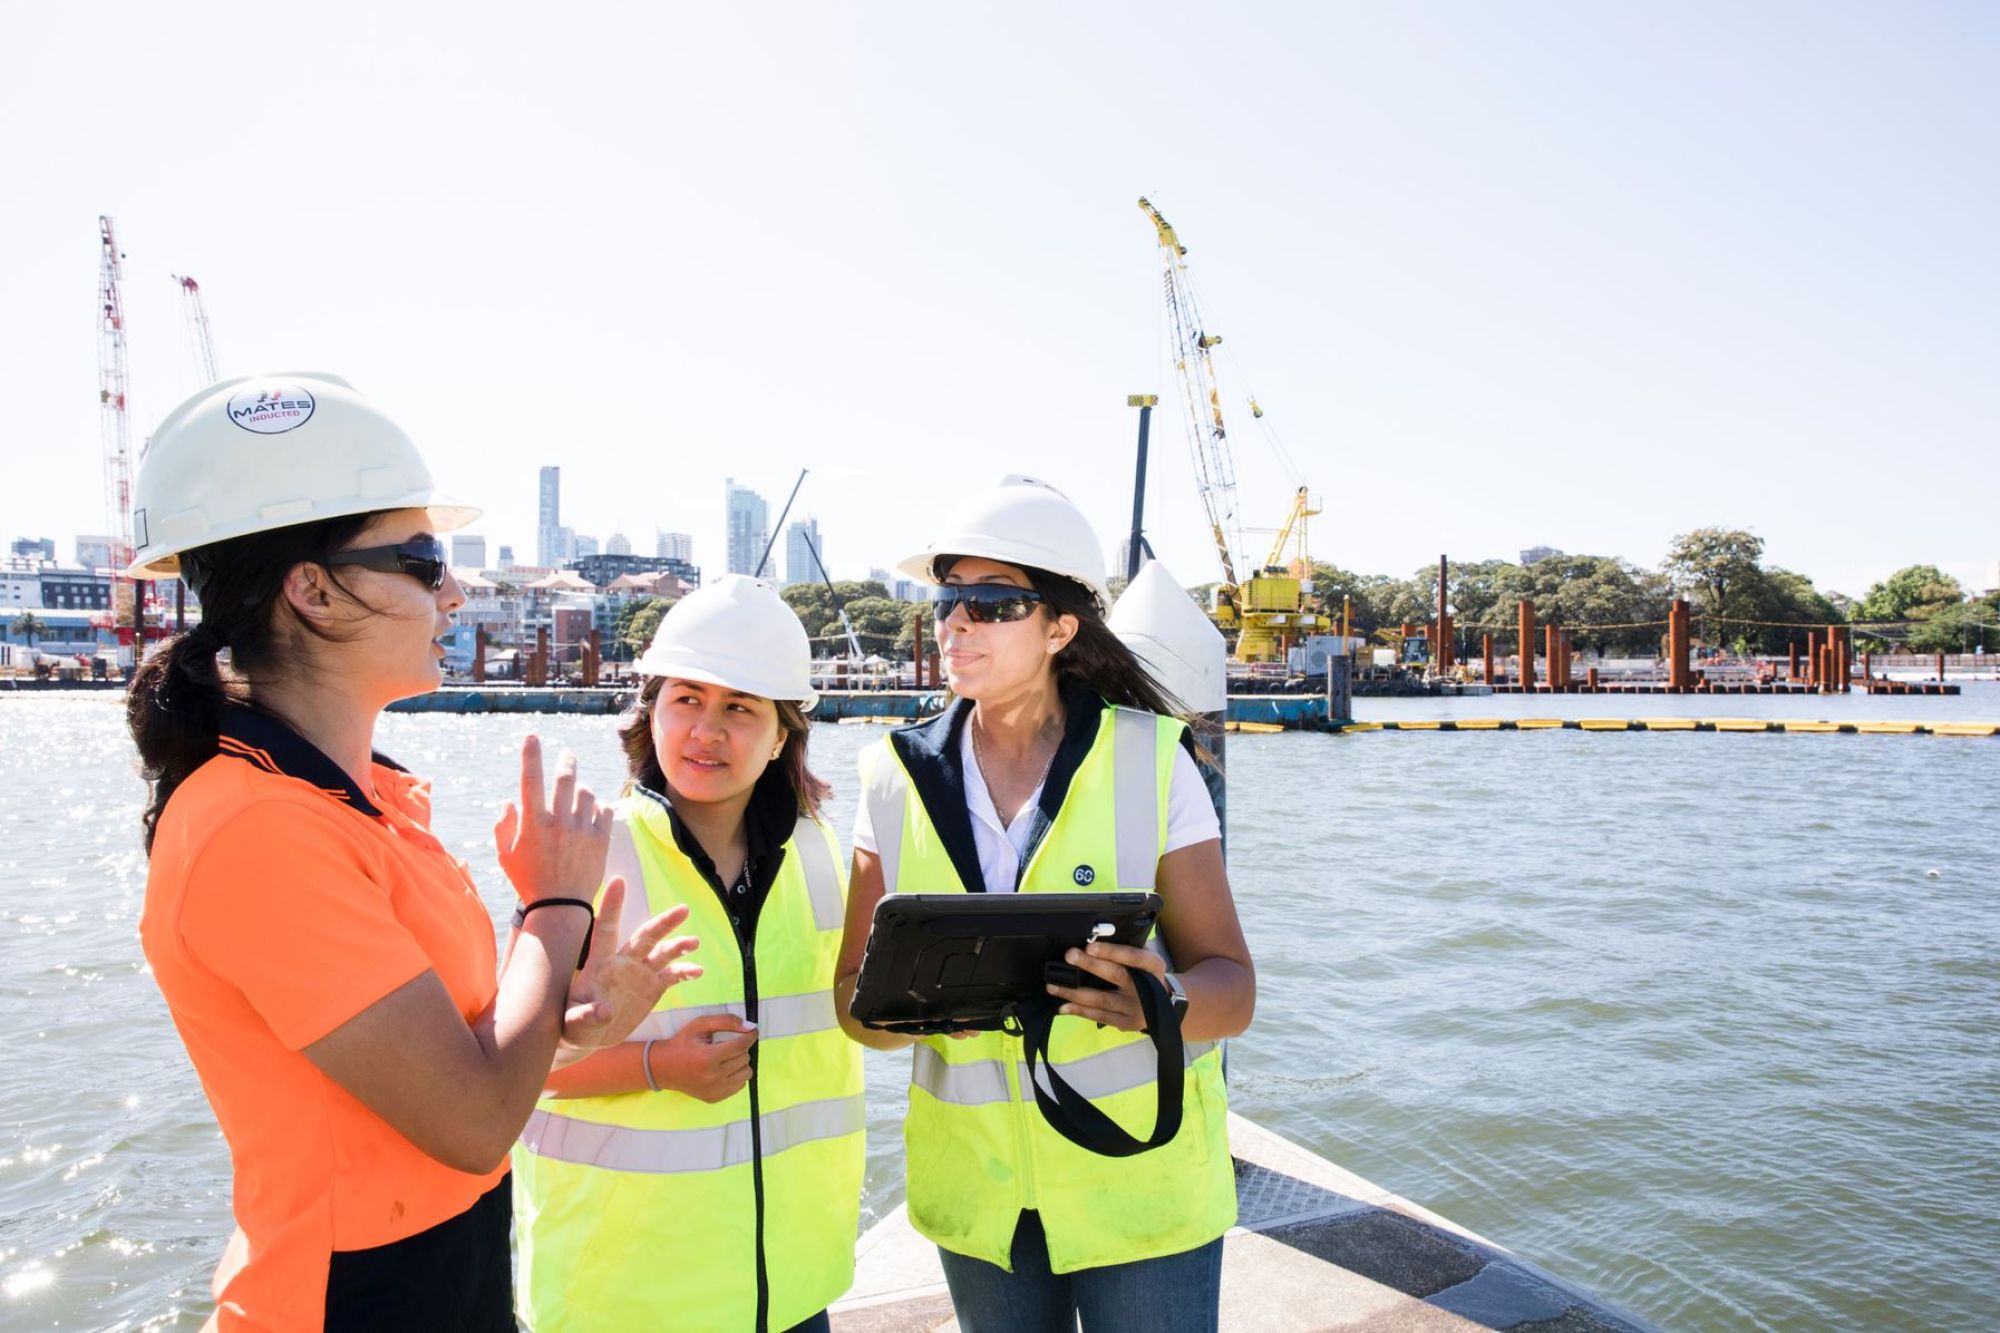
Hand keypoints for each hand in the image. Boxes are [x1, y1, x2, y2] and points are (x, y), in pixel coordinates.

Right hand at [495, 736, 611, 902]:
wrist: (561, 908)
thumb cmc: (529, 882)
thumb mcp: (505, 856)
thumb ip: (503, 826)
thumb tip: (509, 802)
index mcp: (533, 823)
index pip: (530, 779)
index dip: (530, 755)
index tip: (532, 737)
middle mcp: (559, 822)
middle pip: (565, 778)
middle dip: (566, 761)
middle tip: (567, 754)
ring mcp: (582, 830)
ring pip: (586, 793)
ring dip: (580, 790)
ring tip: (577, 796)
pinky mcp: (601, 839)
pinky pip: (605, 810)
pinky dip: (598, 808)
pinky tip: (592, 814)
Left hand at [558, 880, 701, 1054]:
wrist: (589, 1035)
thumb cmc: (573, 1026)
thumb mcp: (574, 1024)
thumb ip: (586, 1016)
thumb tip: (606, 1009)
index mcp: (600, 965)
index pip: (606, 930)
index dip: (612, 906)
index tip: (618, 880)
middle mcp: (623, 963)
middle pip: (645, 937)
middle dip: (664, 923)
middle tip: (683, 909)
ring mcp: (639, 974)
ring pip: (662, 953)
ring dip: (679, 946)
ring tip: (694, 942)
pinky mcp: (651, 988)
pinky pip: (672, 975)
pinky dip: (685, 971)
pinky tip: (697, 971)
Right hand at [650, 1013, 757, 1102]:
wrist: (663, 1068)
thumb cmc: (682, 1043)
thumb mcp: (700, 1025)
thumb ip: (726, 1021)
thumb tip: (750, 1026)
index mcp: (708, 1057)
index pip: (741, 1045)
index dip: (750, 1035)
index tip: (753, 1031)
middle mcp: (713, 1077)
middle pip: (744, 1058)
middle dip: (740, 1048)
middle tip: (726, 1045)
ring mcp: (714, 1090)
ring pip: (746, 1073)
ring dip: (740, 1063)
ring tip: (725, 1058)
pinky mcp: (715, 1098)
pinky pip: (739, 1086)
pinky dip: (735, 1076)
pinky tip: (722, 1070)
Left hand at [1045, 940, 1167, 1032]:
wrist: (1167, 1003)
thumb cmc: (1147, 973)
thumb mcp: (1147, 957)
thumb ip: (1129, 947)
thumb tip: (1097, 935)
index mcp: (1153, 965)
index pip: (1132, 956)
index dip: (1111, 952)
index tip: (1090, 946)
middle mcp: (1146, 988)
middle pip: (1116, 975)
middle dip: (1090, 965)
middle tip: (1069, 956)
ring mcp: (1136, 1009)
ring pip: (1101, 1000)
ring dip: (1074, 992)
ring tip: (1053, 985)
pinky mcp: (1126, 1023)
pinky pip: (1099, 1016)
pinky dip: (1080, 1011)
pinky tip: (1063, 1006)